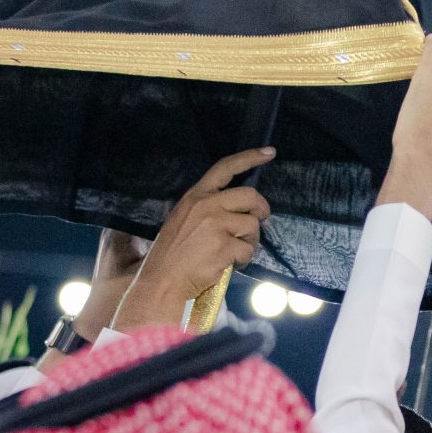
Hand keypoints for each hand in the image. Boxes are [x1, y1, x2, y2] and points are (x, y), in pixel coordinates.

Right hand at [113, 148, 273, 332]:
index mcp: (196, 196)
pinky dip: (244, 259)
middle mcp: (207, 205)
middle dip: (261, 209)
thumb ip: (206, 208)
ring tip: (238, 251)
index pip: (225, 168)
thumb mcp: (182, 219)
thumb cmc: (172, 254)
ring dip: (251, 240)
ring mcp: (216, 225)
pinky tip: (231, 264)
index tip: (269, 152)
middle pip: (250, 196)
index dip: (250, 158)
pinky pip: (247, 250)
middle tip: (260, 220)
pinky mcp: (224, 246)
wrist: (162, 281)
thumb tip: (236, 209)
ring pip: (252, 225)